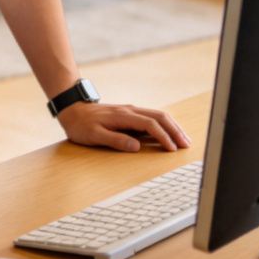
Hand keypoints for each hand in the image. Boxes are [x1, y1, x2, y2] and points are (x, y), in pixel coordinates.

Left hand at [56, 102, 190, 153]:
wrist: (72, 109)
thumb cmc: (81, 124)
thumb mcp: (94, 135)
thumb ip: (115, 140)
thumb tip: (136, 146)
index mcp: (123, 116)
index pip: (150, 124)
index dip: (163, 136)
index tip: (172, 148)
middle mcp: (130, 110)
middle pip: (159, 116)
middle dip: (175, 129)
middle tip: (186, 144)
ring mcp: (130, 111)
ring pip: (157, 115)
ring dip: (172, 126)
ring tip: (182, 139)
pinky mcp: (129, 114)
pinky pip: (151, 117)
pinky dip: (163, 125)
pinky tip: (168, 133)